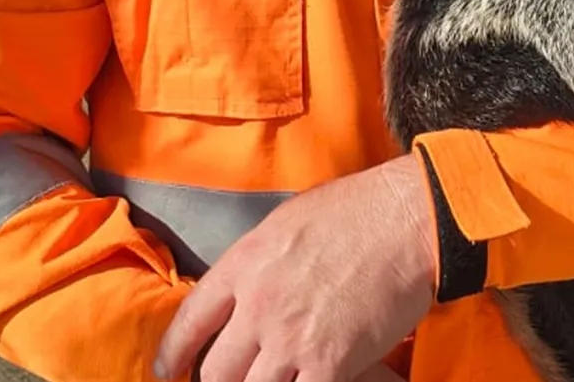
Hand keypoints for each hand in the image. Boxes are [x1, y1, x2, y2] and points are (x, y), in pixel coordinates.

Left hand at [153, 153, 437, 381]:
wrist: (407, 219)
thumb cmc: (357, 209)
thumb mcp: (286, 221)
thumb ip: (258, 261)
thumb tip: (250, 289)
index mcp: (243, 264)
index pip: (190, 320)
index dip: (173, 354)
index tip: (167, 371)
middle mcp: (258, 306)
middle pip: (215, 372)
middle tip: (233, 379)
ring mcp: (291, 339)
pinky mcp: (331, 365)